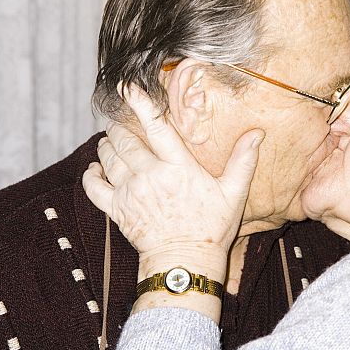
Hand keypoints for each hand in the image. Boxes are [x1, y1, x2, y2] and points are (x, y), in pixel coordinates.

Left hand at [82, 84, 264, 280]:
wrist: (185, 263)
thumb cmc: (212, 227)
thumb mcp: (234, 193)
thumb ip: (243, 160)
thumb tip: (257, 133)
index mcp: (178, 167)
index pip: (156, 127)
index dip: (140, 103)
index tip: (126, 85)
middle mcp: (150, 175)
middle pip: (124, 140)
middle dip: (118, 126)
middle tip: (119, 120)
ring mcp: (130, 193)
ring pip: (108, 158)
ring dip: (107, 145)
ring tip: (111, 140)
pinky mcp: (117, 211)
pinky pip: (94, 187)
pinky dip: (91, 174)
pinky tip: (95, 168)